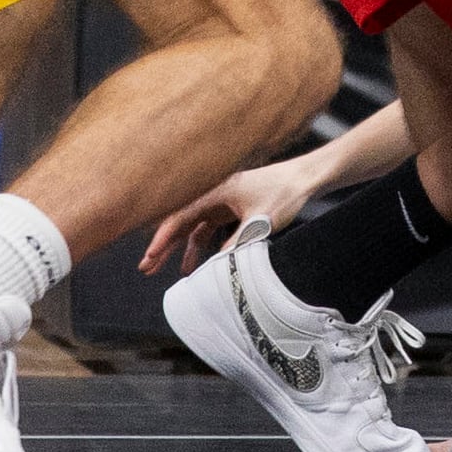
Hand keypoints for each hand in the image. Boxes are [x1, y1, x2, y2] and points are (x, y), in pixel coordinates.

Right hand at [138, 153, 323, 273]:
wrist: (305, 179)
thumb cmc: (284, 193)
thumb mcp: (258, 223)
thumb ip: (234, 244)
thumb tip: (214, 265)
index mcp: (216, 191)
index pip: (180, 217)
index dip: (162, 239)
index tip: (150, 257)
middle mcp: (214, 194)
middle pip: (181, 222)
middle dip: (163, 246)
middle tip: (146, 268)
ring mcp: (222, 201)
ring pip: (193, 228)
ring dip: (180, 249)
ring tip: (166, 272)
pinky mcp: (231, 208)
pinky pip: (208, 229)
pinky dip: (200, 246)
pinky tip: (194, 264)